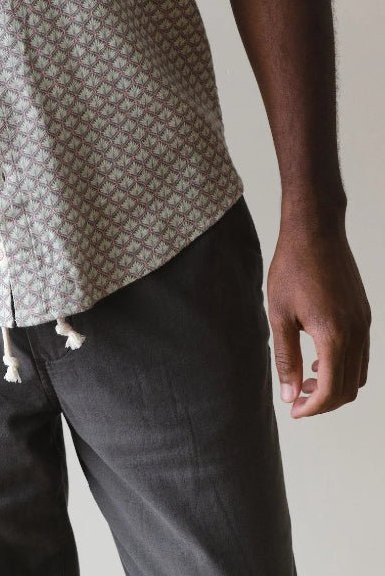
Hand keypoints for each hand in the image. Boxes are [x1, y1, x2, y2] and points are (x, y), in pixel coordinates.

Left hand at [267, 211, 370, 417]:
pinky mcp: (364, 313)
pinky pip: (361, 353)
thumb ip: (286, 358)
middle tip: (297, 398)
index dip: (313, 408)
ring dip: (336, 385)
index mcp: (334, 336)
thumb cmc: (292, 268)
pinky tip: (319, 357)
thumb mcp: (279, 315)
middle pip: (349, 388)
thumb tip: (289, 394)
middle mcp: (356, 333)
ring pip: (359, 373)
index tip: (294, 411)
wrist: (315, 231)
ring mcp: (364, 323)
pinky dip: (344, 365)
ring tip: (306, 378)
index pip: (331, 391)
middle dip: (324, 401)